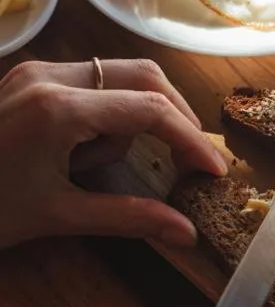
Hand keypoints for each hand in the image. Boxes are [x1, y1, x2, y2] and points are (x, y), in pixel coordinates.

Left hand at [0, 59, 225, 249]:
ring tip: (98, 166)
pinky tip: (83, 152)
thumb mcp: (56, 217)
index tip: (214, 171)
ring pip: (118, 76)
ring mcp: (36, 71)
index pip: (150, 111)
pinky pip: (90, 83)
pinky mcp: (28, 78)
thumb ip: (128, 218)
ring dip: (131, 117)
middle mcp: (51, 76)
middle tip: (188, 160)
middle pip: (143, 77)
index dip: (190, 140)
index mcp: (59, 109)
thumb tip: (186, 235)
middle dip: (172, 117)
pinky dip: (105, 112)